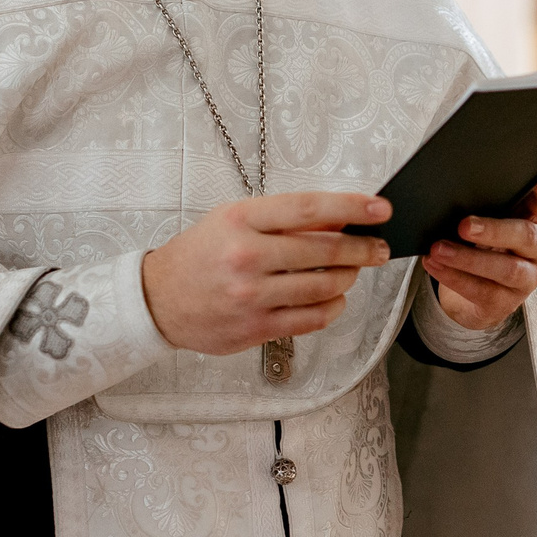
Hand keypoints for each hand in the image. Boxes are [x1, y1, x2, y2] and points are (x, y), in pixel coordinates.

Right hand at [142, 191, 392, 355]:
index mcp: (240, 220)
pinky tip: (335, 298)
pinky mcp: (256, 328)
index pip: (309, 209)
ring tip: (352, 272)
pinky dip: (332, 307)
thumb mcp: (232, 219)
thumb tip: (337, 219)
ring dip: (348, 278)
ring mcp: (252, 296)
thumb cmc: (200, 254)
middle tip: (378, 248)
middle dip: (361, 249)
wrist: (157, 300)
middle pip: (323, 251)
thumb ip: (281, 219)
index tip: (380, 209)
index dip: (351, 208)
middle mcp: (246, 256)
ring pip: (323, 287)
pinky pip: (311, 319)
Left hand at [423, 179, 536, 330]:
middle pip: (527, 237)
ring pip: (506, 269)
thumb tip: (457, 188)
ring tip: (438, 249)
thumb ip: (487, 202)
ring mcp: (528, 279)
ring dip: (468, 259)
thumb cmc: (483, 243)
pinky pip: (482, 291)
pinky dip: (454, 277)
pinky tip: (434, 264)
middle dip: (494, 231)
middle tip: (463, 225)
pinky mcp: (507, 302)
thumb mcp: (489, 219)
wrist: (475, 290)